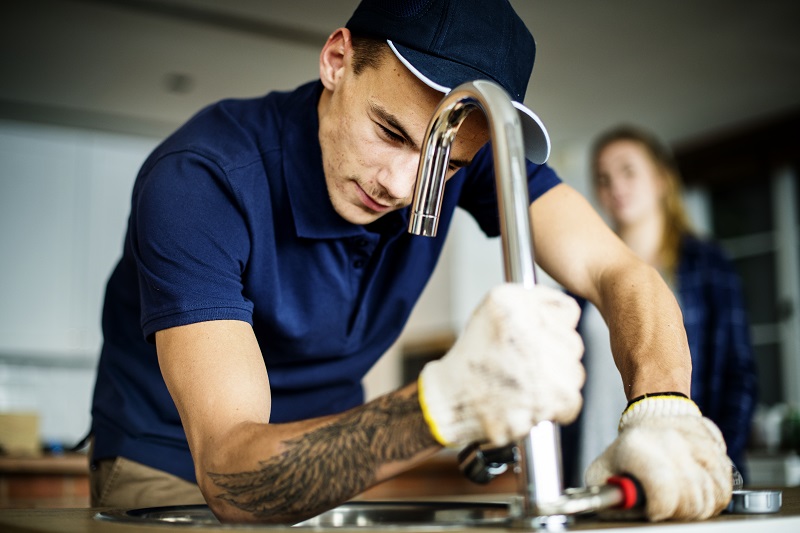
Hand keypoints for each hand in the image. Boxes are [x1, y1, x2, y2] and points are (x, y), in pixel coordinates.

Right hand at [418, 283, 583, 446]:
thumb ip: (538, 299)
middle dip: (555, 354)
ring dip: (556, 380)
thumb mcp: (497, 305)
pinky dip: (555, 406)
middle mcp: (528, 334)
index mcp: (515, 307)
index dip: (552, 327)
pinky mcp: (545, 403)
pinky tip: (530, 399)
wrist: (453, 398)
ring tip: (524, 381)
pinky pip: (571, 402)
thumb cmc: (475, 355)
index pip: (568, 313)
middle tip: (525, 363)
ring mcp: (540, 371)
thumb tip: (570, 310)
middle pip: (573, 345)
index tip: (534, 337)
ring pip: (574, 374)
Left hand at [585, 395, 731, 520]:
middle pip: (693, 498)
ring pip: (716, 490)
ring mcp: (693, 438)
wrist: (651, 413)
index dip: (660, 508)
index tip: (655, 509)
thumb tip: (621, 507)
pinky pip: (727, 478)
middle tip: (671, 505)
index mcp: (636, 449)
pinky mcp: (713, 439)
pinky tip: (700, 484)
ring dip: (704, 501)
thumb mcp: (603, 470)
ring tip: (685, 496)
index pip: (662, 490)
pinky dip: (717, 489)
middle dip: (683, 510)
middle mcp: (669, 440)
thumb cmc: (627, 450)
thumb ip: (609, 495)